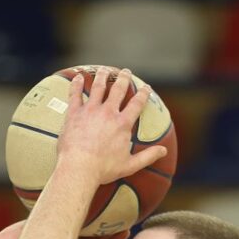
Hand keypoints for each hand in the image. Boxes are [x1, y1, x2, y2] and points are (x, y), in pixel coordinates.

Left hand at [57, 68, 167, 185]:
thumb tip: (163, 151)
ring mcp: (90, 110)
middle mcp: (108, 112)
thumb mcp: (130, 165)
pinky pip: (75, 94)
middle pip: (118, 89)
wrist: (79, 168)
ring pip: (97, 87)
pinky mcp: (74, 113)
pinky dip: (75, 84)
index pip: (137, 103)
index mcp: (123, 124)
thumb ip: (148, 156)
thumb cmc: (104, 169)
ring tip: (104, 70)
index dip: (143, 93)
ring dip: (102, 76)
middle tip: (126, 71)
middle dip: (123, 78)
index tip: (146, 87)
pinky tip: (76, 77)